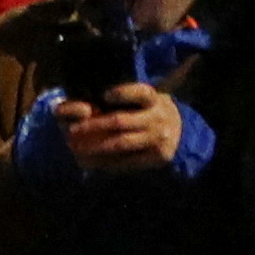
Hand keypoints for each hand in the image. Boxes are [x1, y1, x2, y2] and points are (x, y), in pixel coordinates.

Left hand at [55, 84, 189, 175]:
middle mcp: (157, 118)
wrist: (182, 132)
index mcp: (154, 99)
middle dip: (94, 125)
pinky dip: (107, 162)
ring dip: (95, 147)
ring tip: (76, 148)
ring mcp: (158, 139)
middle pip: (121, 121)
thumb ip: (127, 97)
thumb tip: (92, 100)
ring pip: (120, 144)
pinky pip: (127, 161)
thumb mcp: (148, 98)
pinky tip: (92, 161)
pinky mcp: (157, 157)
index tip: (104, 95)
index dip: (123, 93)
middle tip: (72, 130)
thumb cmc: (153, 110)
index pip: (141, 93)